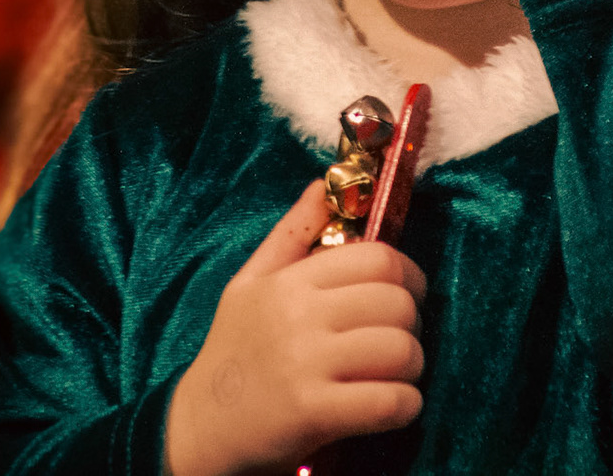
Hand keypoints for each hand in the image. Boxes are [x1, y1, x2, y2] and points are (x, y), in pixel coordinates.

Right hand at [164, 183, 426, 475]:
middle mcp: (297, 317)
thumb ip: (293, 233)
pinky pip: (391, 402)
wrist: (200, 427)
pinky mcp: (313, 414)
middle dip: (412, 323)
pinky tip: (392, 406)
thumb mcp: (250, 283)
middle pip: (397, 303)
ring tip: (393, 374)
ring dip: (412, 367)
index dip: (408, 275)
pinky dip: (405, 406)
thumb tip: (324, 184)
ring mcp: (305, 366)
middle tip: (397, 337)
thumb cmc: (233, 351)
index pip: (378, 259)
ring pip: (401, 351)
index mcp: (289, 282)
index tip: (406, 294)